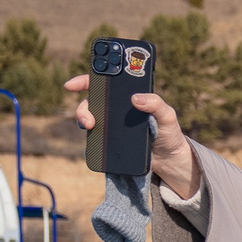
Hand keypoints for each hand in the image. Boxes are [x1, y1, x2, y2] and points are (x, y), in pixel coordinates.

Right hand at [67, 74, 198, 197]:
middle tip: (88, 119)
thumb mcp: (168, 117)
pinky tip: (93, 143)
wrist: (170, 160)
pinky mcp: (111, 141)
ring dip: (84, 121)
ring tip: (90, 128)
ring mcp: (112, 125)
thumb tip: (136, 98)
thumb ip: (157, 105)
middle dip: (83, 108)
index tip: (71, 85)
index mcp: (130, 97)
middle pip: (92, 102)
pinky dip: (90, 139)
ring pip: (90, 119)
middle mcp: (117, 109)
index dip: (85, 80)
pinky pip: (95, 138)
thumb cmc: (170, 134)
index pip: (104, 84)